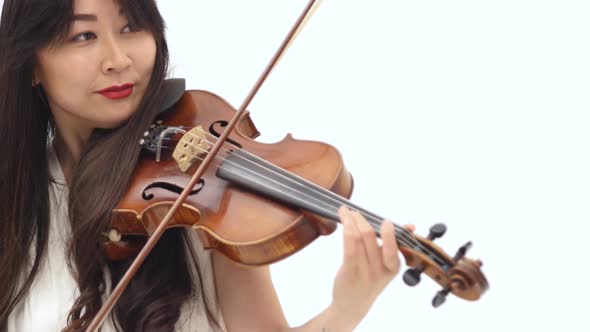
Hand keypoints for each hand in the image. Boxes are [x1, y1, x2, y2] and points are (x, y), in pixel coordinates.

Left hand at [329, 205, 414, 329]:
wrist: (353, 305)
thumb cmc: (370, 279)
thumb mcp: (386, 265)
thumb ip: (395, 244)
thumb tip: (411, 226)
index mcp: (394, 267)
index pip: (393, 247)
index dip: (390, 233)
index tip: (386, 222)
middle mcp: (380, 270)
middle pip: (371, 237)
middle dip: (362, 220)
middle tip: (355, 212)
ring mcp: (364, 272)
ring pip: (357, 238)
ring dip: (350, 221)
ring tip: (345, 211)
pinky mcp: (349, 272)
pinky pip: (348, 247)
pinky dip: (346, 229)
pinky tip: (342, 220)